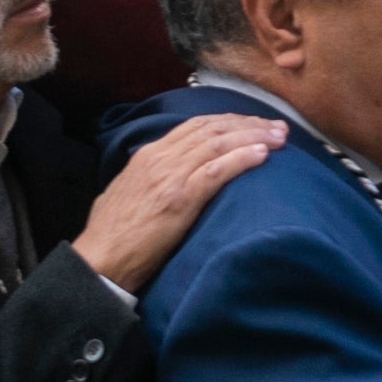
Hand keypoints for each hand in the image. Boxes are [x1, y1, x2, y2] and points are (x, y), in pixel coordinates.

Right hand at [70, 112, 286, 289]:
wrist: (100, 260)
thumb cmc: (111, 235)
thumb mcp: (127, 191)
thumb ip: (149, 176)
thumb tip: (166, 175)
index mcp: (149, 154)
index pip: (196, 126)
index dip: (229, 121)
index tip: (253, 123)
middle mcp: (161, 158)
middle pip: (213, 129)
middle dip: (249, 124)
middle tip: (278, 126)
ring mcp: (170, 177)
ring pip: (219, 144)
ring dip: (255, 136)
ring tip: (281, 137)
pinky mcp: (179, 200)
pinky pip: (217, 171)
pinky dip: (242, 159)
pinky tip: (263, 155)